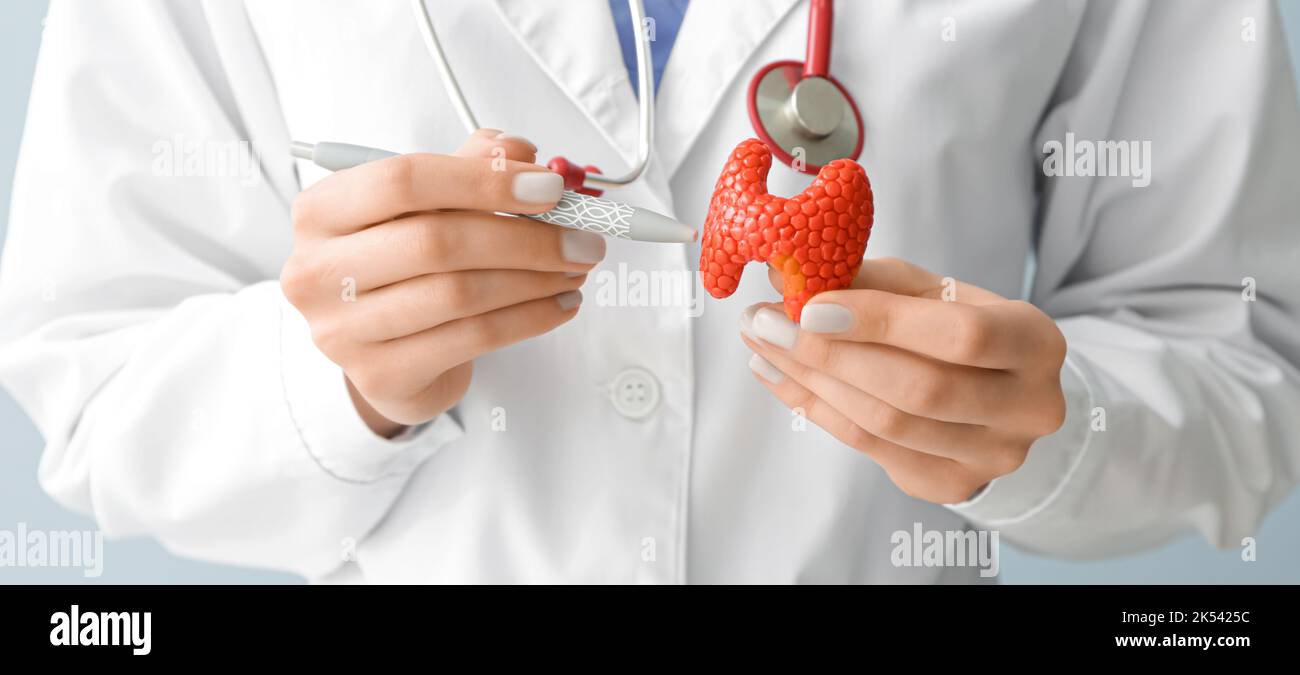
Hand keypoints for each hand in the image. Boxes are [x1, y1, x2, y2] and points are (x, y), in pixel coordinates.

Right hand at [282, 129, 604, 436]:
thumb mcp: (426, 206)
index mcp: (322, 211)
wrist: (384, 350)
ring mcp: (344, 330)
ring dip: (535, 280)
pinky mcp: (381, 375)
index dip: (485, 180)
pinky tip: (559, 305)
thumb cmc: (404, 265)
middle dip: (525, 238)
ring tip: (575, 270)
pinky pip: (473, 339)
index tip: (550, 186)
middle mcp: (321, 270)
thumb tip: (524, 153)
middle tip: (582, 237)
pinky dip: (529, 319)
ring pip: (460, 294)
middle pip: (437, 241)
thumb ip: (469, 168)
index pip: (404, 181)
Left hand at [739, 257, 1066, 503]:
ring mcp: (992, 456)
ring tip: (761, 345)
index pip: (961, 335)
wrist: (1003, 397)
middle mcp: (1028, 408)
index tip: (811, 304)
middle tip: (765, 323)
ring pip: (884, 424)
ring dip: (809, 382)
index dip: (881, 321)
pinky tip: (778, 377)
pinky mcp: (950, 485)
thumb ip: (874, 283)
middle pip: (917, 389)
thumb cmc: (961, 329)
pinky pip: (867, 446)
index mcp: (1036, 343)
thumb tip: (791, 278)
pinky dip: (814, 409)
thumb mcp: (935, 293)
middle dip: (829, 355)